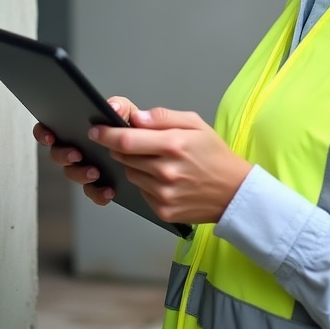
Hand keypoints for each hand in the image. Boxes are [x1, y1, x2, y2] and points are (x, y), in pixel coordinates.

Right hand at [33, 97, 136, 206]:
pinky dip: (98, 193)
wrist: (144, 150)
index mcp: (74, 129)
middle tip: (77, 154)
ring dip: (80, 174)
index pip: (48, 128)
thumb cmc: (128, 127)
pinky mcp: (96, 184)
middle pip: (56, 154)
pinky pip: (92, 192)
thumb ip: (119, 105)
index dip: (43, 132)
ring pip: (72, 174)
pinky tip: (109, 190)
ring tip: (96, 172)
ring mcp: (83, 167)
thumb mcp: (124, 111)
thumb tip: (113, 108)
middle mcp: (75, 148)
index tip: (51, 136)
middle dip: (63, 155)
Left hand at [88, 107, 251, 225]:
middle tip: (131, 141)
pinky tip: (163, 178)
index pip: (126, 139)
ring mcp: (163, 194)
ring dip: (133, 164)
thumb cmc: (214, 153)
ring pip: (130, 174)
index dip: (106, 134)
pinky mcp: (163, 211)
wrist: (234, 192)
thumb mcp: (195, 123)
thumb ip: (163, 117)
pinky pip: (141, 191)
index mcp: (173, 145)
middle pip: (124, 156)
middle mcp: (165, 171)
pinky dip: (145, 182)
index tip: (95, 129)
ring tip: (154, 160)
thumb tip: (135, 118)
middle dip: (120, 146)